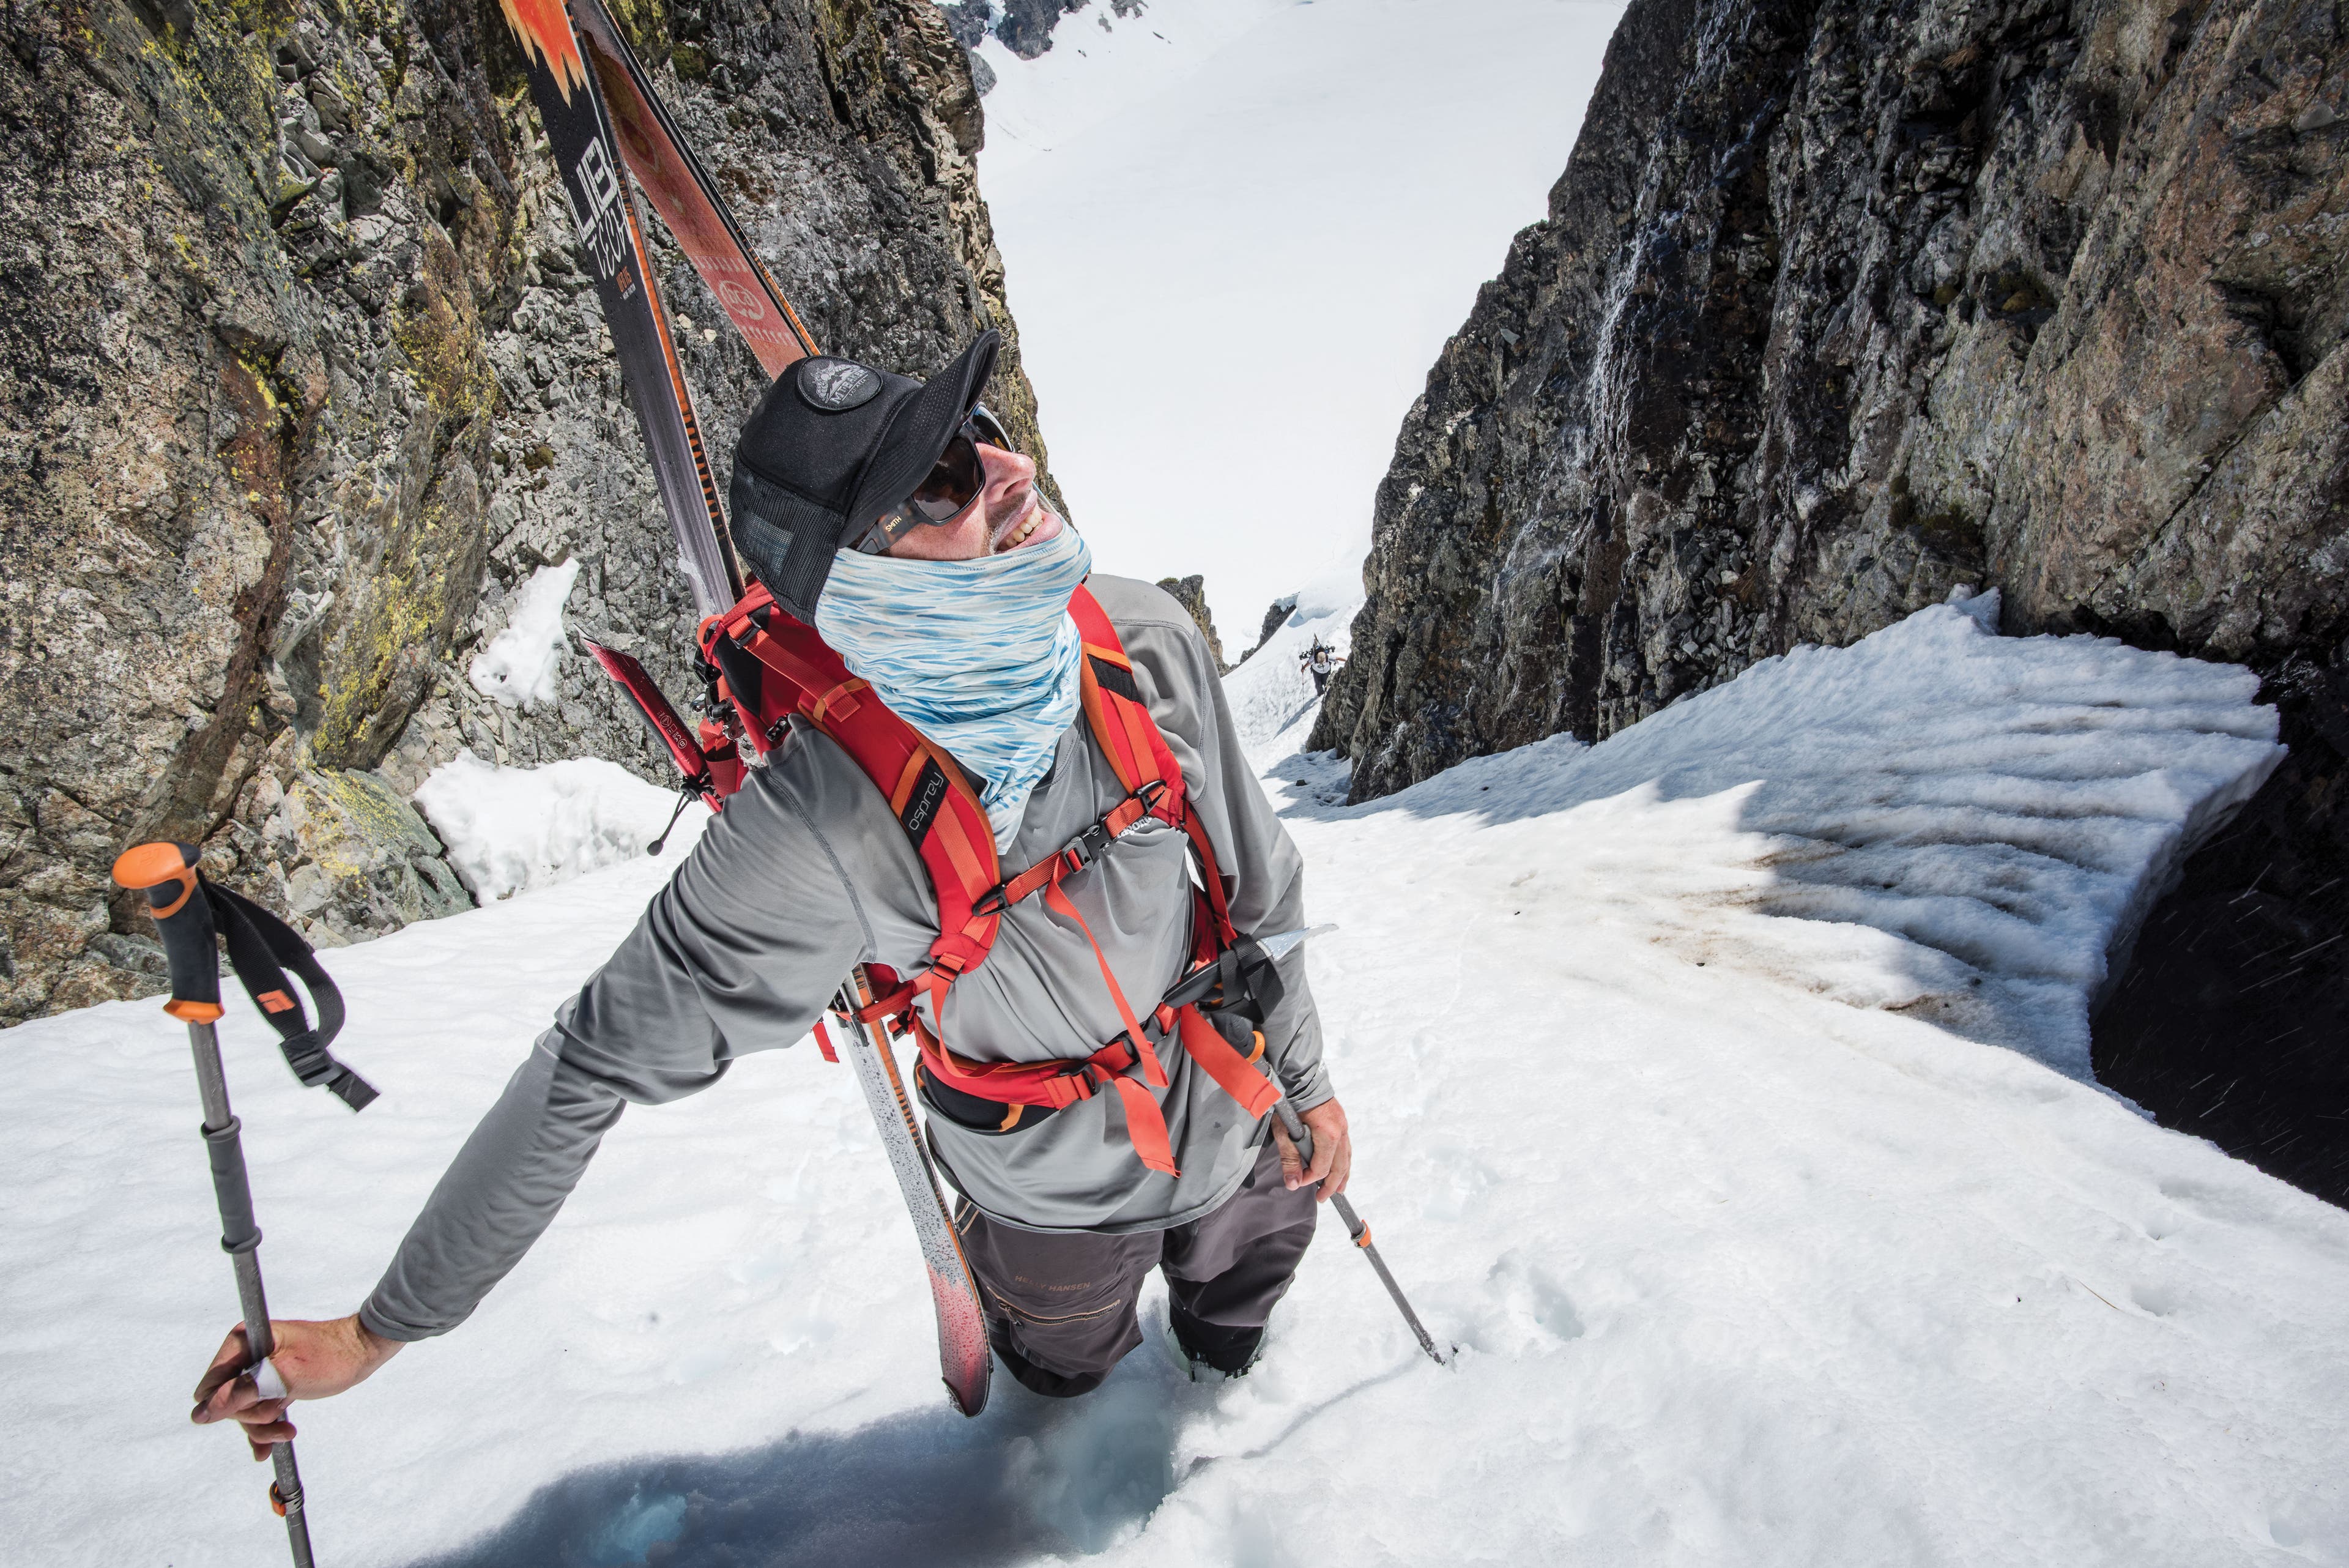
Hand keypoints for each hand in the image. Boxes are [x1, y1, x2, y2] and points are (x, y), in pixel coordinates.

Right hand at [191, 1315, 401, 1459]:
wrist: (362, 1353)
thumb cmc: (328, 1358)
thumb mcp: (282, 1378)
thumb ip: (239, 1394)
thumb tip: (200, 1414)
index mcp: (242, 1341)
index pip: (209, 1386)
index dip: (227, 1404)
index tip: (258, 1405)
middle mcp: (245, 1354)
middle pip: (225, 1402)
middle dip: (252, 1415)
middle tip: (278, 1411)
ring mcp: (258, 1370)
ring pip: (242, 1411)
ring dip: (262, 1425)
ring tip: (287, 1430)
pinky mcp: (271, 1383)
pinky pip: (256, 1411)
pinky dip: (263, 1429)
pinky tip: (266, 1450)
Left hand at [1271, 1097, 1351, 1201]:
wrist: (1300, 1077)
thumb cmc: (1290, 1102)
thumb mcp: (1284, 1131)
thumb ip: (1289, 1159)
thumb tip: (1293, 1184)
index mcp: (1328, 1135)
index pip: (1322, 1167)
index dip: (1310, 1178)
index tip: (1298, 1181)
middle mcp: (1340, 1131)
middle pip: (1340, 1166)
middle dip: (1332, 1185)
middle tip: (1323, 1198)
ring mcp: (1343, 1125)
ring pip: (1346, 1157)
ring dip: (1342, 1175)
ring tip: (1339, 1189)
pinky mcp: (1341, 1120)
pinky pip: (1346, 1146)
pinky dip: (1344, 1160)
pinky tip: (1341, 1166)